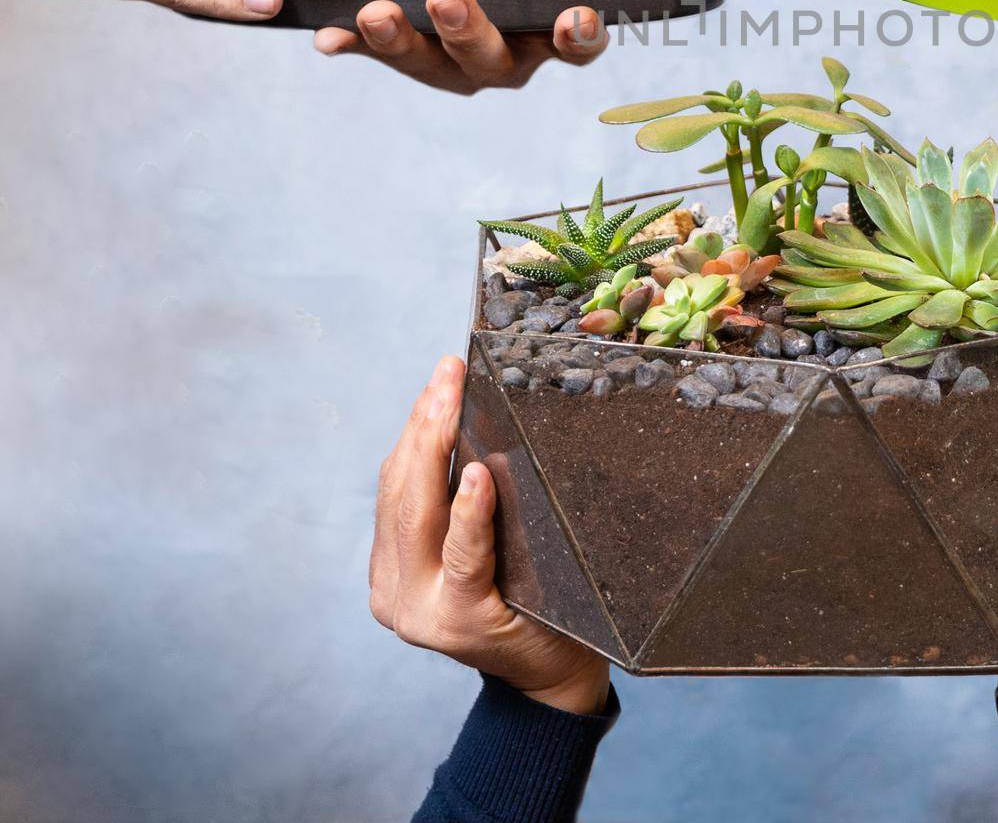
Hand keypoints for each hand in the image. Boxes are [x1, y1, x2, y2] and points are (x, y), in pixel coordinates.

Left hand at [315, 0, 608, 94]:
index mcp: (556, 27)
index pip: (580, 43)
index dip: (579, 35)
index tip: (574, 16)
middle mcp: (514, 52)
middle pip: (499, 60)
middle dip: (472, 32)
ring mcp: (460, 59)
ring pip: (437, 65)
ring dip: (405, 43)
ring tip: (374, 12)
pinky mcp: (409, 50)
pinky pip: (382, 55)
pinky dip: (354, 44)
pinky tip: (327, 35)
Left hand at [369, 355, 609, 714]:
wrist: (533, 672)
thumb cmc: (560, 628)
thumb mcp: (559, 595)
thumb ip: (532, 543)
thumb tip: (513, 471)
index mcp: (459, 620)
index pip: (462, 555)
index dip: (468, 511)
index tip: (478, 470)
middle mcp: (412, 609)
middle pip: (412, 511)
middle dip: (429, 433)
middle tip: (450, 377)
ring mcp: (390, 592)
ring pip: (394, 497)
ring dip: (417, 429)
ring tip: (441, 380)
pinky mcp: (384, 573)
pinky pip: (391, 501)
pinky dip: (409, 451)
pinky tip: (429, 412)